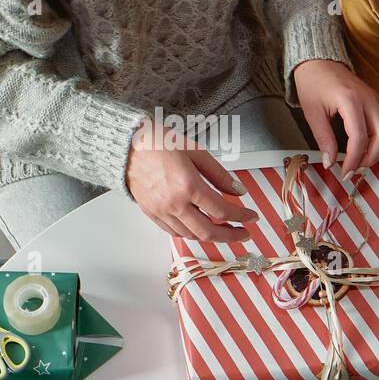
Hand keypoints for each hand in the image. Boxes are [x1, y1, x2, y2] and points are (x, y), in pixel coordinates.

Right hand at [126, 121, 257, 241]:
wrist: (126, 146)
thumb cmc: (158, 143)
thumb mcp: (195, 151)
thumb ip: (218, 174)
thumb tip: (237, 190)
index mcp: (188, 185)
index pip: (222, 210)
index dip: (242, 217)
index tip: (252, 217)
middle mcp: (174, 203)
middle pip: (208, 232)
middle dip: (231, 236)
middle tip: (244, 234)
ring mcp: (161, 211)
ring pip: (191, 236)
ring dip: (211, 236)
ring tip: (224, 230)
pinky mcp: (151, 213)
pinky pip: (174, 232)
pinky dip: (191, 234)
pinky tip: (199, 227)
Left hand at [292, 59, 378, 174]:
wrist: (319, 62)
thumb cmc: (313, 85)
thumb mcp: (312, 113)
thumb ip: (323, 138)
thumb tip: (330, 162)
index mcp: (350, 100)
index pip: (359, 137)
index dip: (353, 159)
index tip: (344, 172)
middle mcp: (369, 98)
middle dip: (371, 157)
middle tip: (355, 168)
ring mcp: (377, 97)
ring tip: (365, 158)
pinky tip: (377, 142)